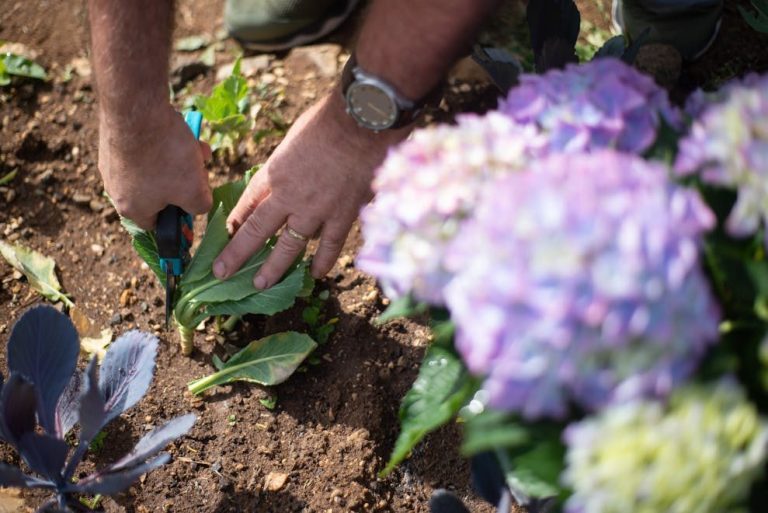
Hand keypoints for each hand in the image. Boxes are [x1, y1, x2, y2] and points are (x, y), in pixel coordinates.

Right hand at [98, 105, 212, 229]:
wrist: (136, 107)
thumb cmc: (166, 157)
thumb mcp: (194, 191)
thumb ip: (199, 206)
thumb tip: (197, 206)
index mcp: (131, 208)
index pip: (157, 224)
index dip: (179, 215)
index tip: (194, 200)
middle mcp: (114, 188)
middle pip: (159, 192)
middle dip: (184, 180)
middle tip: (200, 168)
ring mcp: (112, 161)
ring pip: (155, 167)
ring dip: (179, 158)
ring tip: (195, 146)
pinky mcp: (112, 138)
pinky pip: (144, 147)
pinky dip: (163, 141)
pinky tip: (178, 129)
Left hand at [213, 92, 408, 287]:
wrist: (362, 121)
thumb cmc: (327, 121)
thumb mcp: (293, 139)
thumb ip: (287, 163)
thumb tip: (286, 178)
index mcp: (273, 173)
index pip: (246, 204)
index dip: (233, 222)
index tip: (224, 235)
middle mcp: (288, 197)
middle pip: (257, 231)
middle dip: (236, 254)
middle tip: (222, 272)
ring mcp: (316, 210)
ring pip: (289, 247)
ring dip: (273, 268)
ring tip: (259, 284)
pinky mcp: (342, 216)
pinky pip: (330, 246)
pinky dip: (322, 262)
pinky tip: (314, 274)